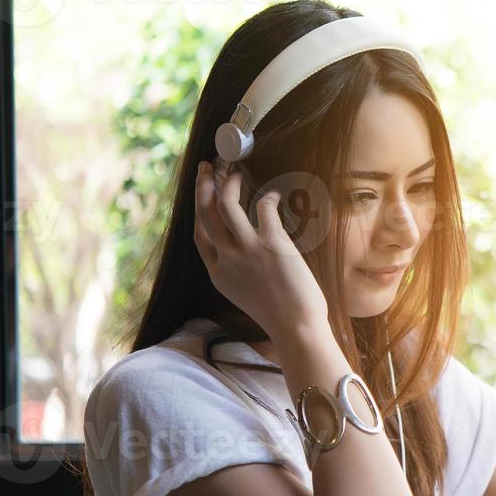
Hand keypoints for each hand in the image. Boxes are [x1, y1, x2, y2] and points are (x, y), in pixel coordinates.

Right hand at [192, 159, 329, 342]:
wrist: (296, 328)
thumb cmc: (280, 314)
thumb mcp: (246, 294)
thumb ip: (238, 271)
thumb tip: (244, 249)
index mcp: (218, 274)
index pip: (199, 236)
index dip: (199, 211)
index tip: (202, 193)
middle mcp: (226, 259)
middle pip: (204, 213)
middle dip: (202, 186)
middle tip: (207, 166)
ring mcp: (246, 250)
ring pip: (225, 204)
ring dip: (229, 183)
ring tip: (236, 171)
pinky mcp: (271, 243)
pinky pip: (264, 208)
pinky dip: (268, 197)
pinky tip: (275, 196)